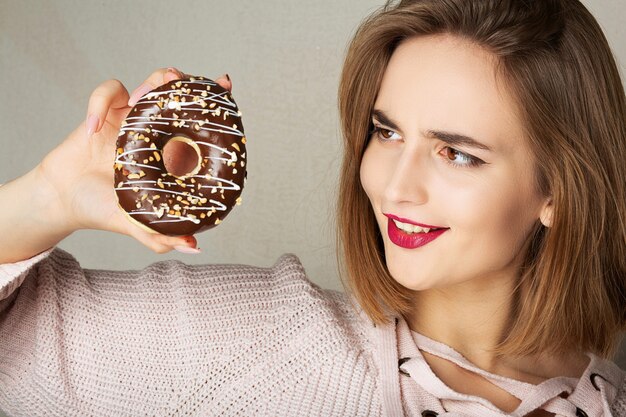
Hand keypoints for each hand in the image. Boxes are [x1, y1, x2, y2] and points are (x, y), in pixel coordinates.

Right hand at [36, 68, 232, 253]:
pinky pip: (106, 93)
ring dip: (151, 85)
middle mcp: (157, 131)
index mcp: (171, 152)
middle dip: (187, 81)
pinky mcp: (103, 112)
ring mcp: (132, 118)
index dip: (214, 100)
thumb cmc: (103, 210)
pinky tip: (92, 129)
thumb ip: (161, 236)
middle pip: (181, 94)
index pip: (199, 122)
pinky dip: (98, 104)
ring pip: (150, 83)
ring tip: (140, 101)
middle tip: (185, 82)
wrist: (64, 202)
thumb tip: (195, 247)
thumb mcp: (137, 223)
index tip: (227, 85)